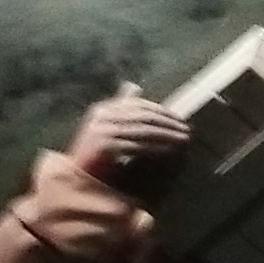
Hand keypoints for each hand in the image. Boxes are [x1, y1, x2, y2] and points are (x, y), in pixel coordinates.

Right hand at [69, 93, 193, 190]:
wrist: (76, 177)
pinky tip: (170, 151)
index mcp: (104, 109)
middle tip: (187, 129)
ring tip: (184, 140)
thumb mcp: (107, 124)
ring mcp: (102, 131)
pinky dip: (157, 148)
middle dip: (168, 123)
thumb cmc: (95, 152)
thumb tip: (133, 85)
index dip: (162, 111)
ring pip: (144, 131)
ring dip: (168, 135)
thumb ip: (121, 106)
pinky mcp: (105, 146)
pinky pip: (138, 146)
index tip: (180, 119)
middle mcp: (102, 117)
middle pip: (144, 116)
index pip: (139, 105)